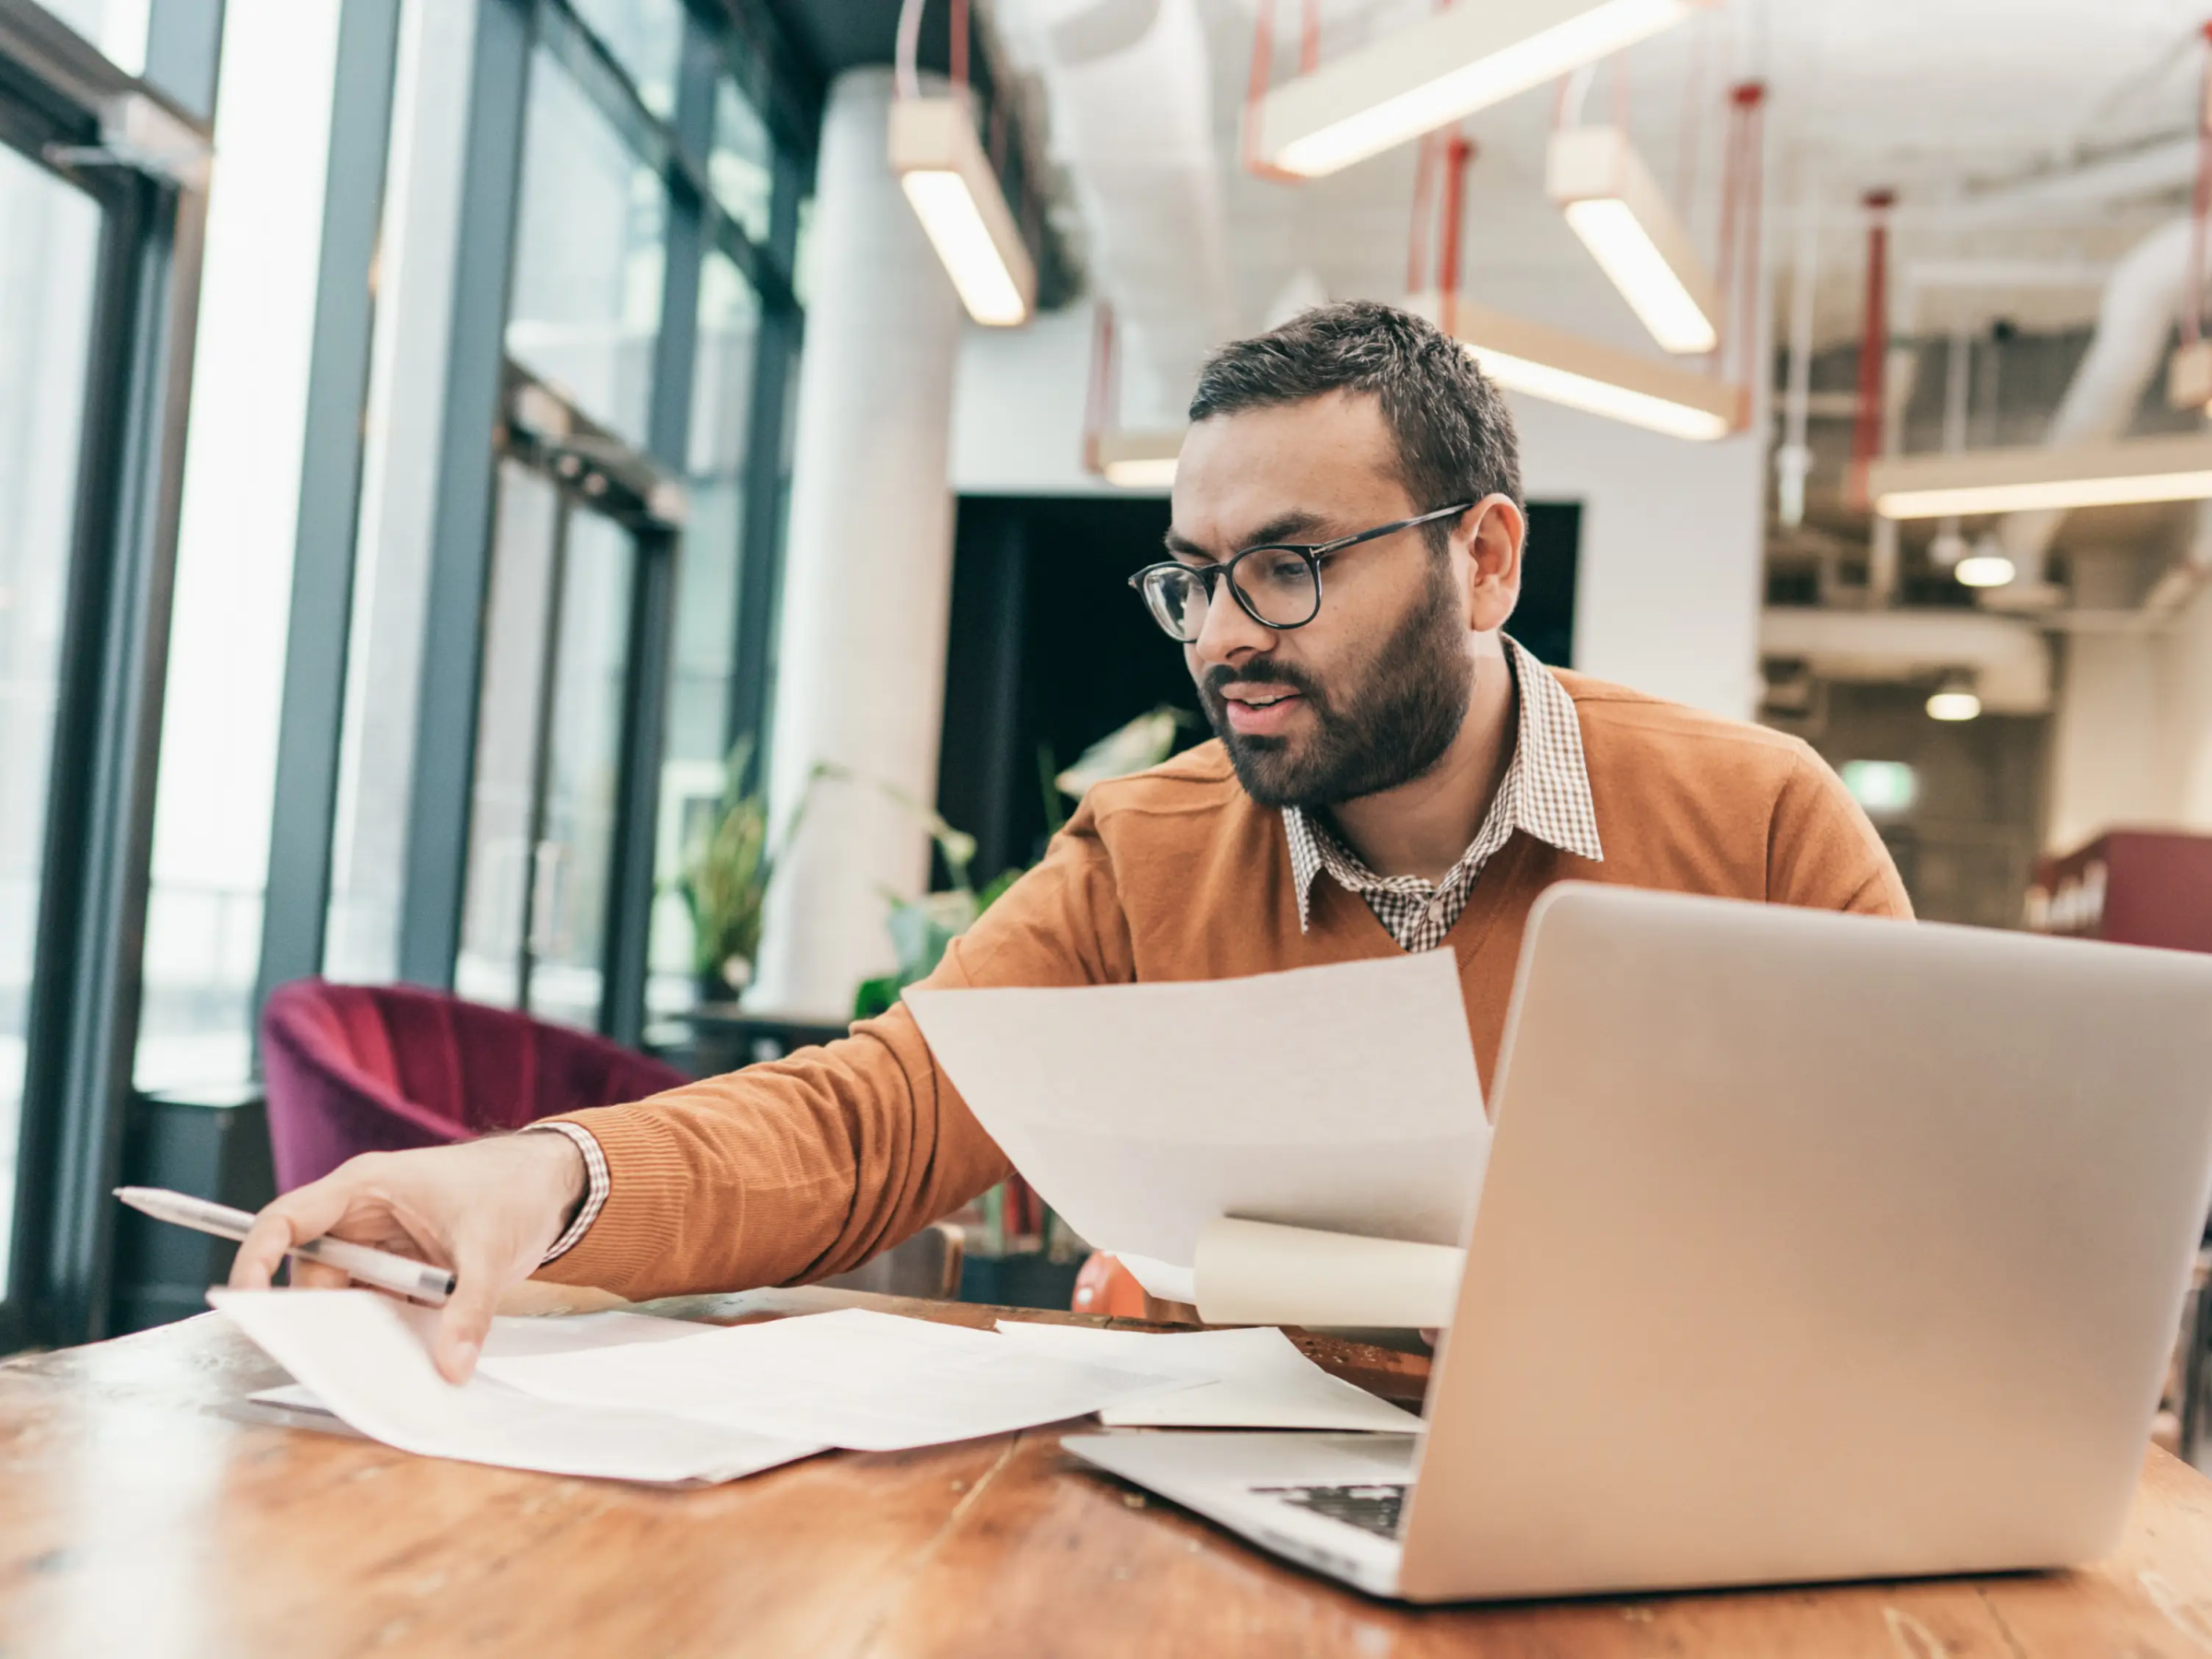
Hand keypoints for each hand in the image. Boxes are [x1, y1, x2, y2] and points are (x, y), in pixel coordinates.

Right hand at [228, 1133, 587, 1383]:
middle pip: (314, 1273)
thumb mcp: (491, 1250)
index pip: (286, 1221)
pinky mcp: (401, 1271)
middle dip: (322, 1315)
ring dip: (362, 1327)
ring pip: (346, 1297)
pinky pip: (378, 1307)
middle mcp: (361, 1216)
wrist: (554, 1182)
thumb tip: (451, 1367)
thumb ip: (469, 1309)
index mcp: (365, 1187)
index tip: (247, 1304)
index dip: (257, 1260)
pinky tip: (409, 1353)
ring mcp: (380, 1246)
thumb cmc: (514, 1189)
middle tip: (336, 1357)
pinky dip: (388, 1330)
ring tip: (386, 1358)